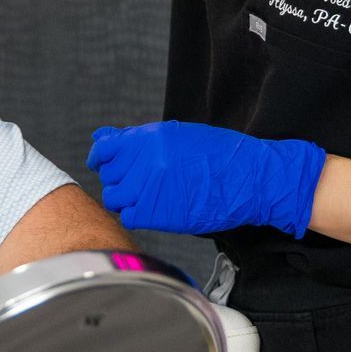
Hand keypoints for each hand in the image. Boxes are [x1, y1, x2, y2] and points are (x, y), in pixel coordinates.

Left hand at [84, 121, 326, 239]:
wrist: (249, 178)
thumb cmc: (219, 154)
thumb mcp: (177, 135)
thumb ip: (137, 138)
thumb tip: (101, 136)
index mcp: (149, 137)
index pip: (104, 148)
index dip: (101, 157)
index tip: (104, 162)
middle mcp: (144, 161)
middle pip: (109, 175)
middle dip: (119, 178)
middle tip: (138, 182)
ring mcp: (149, 188)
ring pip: (114, 197)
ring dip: (125, 198)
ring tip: (146, 197)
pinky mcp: (158, 213)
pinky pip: (129, 217)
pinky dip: (137, 215)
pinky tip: (154, 210)